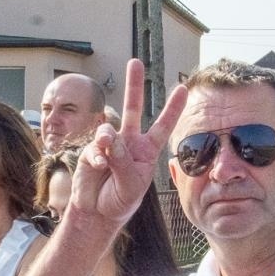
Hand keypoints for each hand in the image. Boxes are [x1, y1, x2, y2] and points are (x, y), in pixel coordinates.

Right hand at [72, 59, 187, 224]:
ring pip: (109, 130)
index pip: (163, 126)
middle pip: (133, 108)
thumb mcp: (131, 185)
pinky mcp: (92, 150)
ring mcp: (110, 144)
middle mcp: (130, 143)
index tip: (183, 88)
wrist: (97, 213)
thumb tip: (108, 137)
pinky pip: (95, 148)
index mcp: (147, 151)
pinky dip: (96, 158)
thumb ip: (122, 161)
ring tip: (105, 161)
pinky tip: (98, 167)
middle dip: (134, 85)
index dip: (173, 108)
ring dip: (107, 142)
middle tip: (136, 62)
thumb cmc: (120, 200)